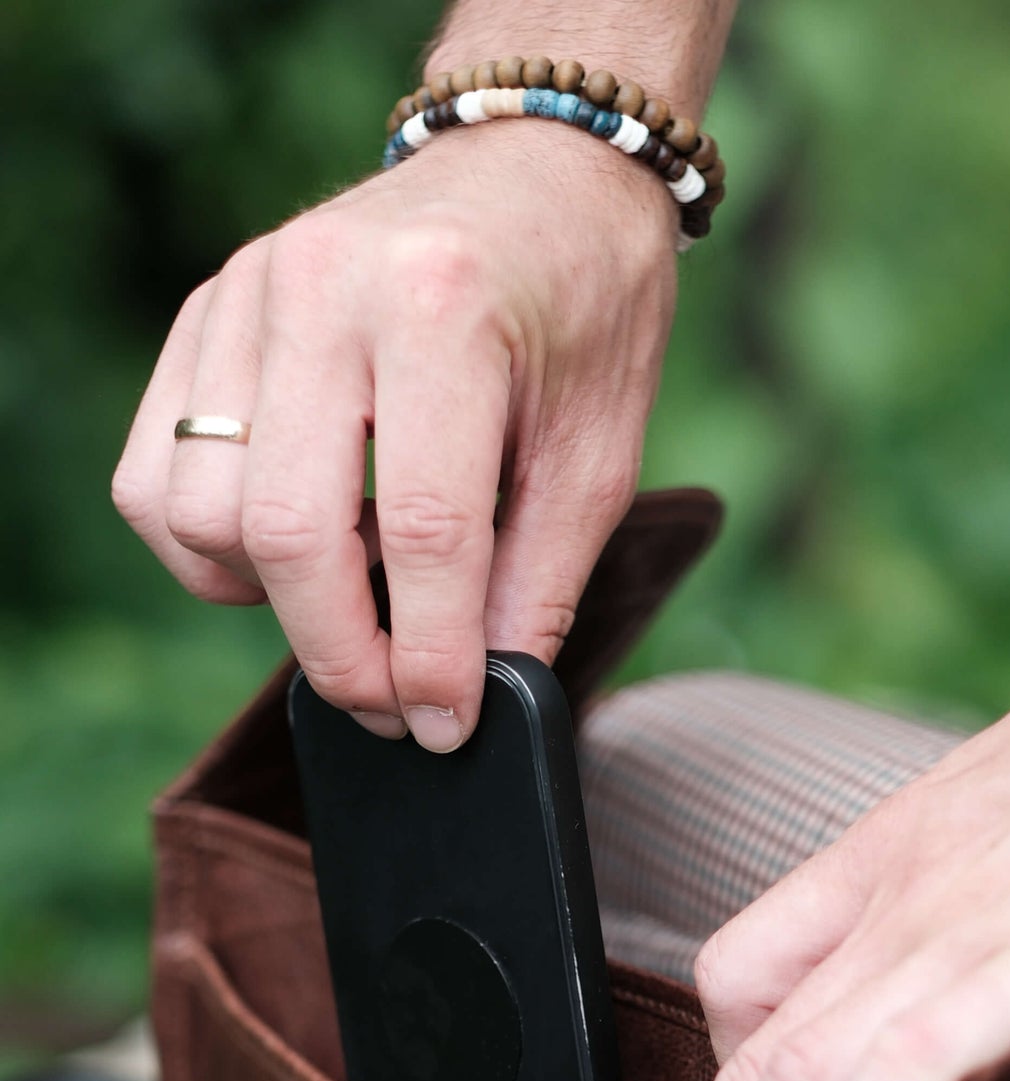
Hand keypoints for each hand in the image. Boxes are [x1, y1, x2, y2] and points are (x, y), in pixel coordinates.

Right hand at [112, 122, 676, 749]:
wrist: (538, 169)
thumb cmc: (583, 308)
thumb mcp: (598, 451)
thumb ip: (537, 580)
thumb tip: (482, 699)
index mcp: (444, 309)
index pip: (421, 531)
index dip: (432, 657)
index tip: (446, 726)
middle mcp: (325, 288)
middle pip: (291, 533)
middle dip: (345, 657)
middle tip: (399, 707)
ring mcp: (247, 294)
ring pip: (202, 514)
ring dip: (275, 602)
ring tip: (360, 604)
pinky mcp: (206, 314)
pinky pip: (155, 477)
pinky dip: (212, 551)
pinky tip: (294, 554)